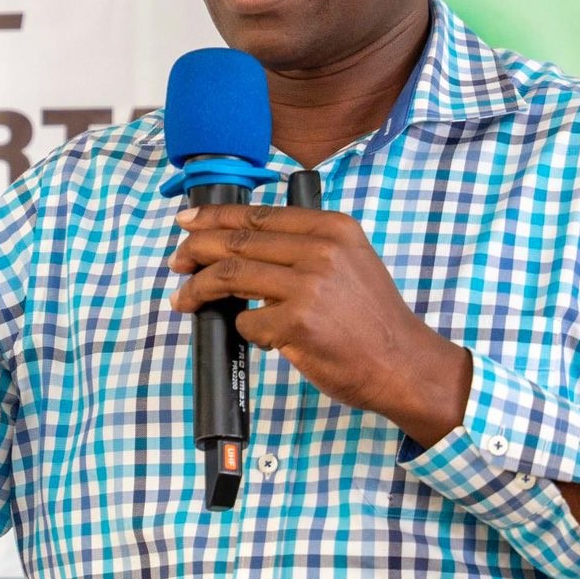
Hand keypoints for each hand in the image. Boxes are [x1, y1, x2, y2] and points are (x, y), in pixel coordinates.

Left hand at [168, 204, 471, 446]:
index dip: (215, 217)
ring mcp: (308, 286)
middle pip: (237, 241)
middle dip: (195, 249)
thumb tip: (243, 244)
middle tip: (177, 261)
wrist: (403, 363)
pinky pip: (247, 323)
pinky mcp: (297, 323)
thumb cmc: (372, 319)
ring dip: (199, 290)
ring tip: (184, 299)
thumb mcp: (350, 261)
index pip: (258, 215)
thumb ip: (306, 246)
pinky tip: (258, 337)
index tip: (188, 221)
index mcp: (332, 228)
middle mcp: (320, 249)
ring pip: (229, 277)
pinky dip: (245, 330)